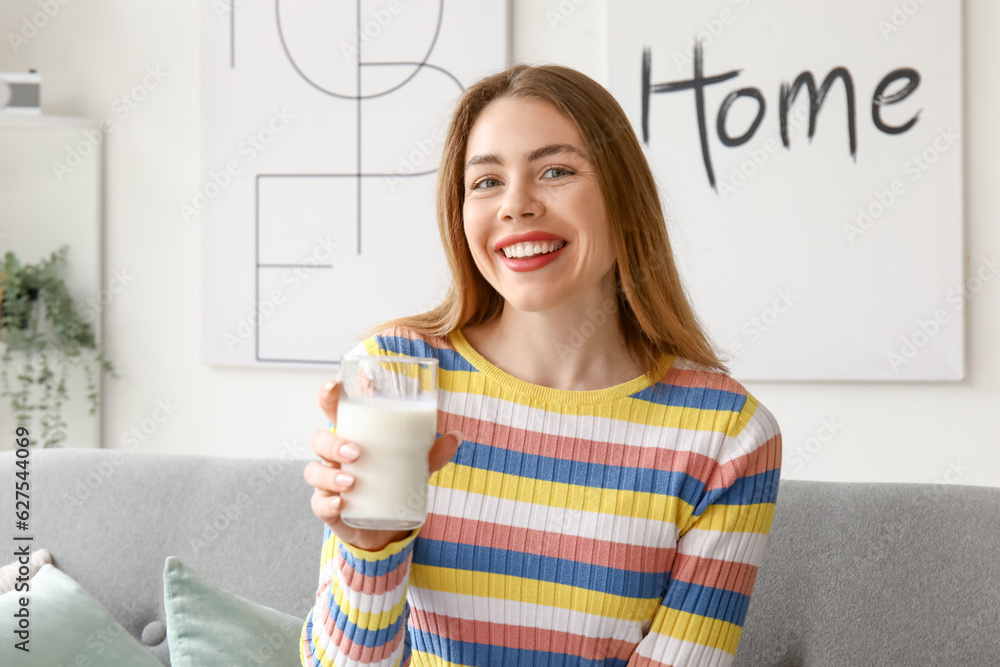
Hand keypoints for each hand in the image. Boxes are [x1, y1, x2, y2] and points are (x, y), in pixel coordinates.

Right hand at [303, 380, 462, 551]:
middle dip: (332, 442)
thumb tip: (457, 436)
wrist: (386, 527)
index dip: (328, 396)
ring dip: (330, 476)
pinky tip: (340, 504)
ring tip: (351, 482)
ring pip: (314, 472)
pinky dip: (327, 503)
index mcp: (353, 437)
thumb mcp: (415, 466)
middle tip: (356, 452)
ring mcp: (328, 483)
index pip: (333, 411)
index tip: (334, 385)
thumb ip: (432, 453)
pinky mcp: (328, 508)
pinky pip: (319, 504)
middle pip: (319, 440)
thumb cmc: (393, 483)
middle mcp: (334, 457)